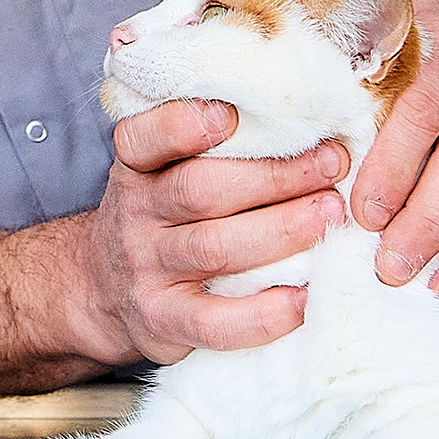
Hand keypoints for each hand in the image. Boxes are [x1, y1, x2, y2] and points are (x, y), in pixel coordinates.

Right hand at [79, 99, 347, 364]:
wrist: (106, 289)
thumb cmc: (163, 215)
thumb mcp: (163, 169)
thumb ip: (209, 145)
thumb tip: (302, 122)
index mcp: (136, 167)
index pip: (143, 139)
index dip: (183, 125)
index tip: (233, 115)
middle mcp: (135, 215)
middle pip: (200, 190)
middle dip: (275, 175)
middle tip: (332, 164)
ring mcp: (147, 270)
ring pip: (215, 248)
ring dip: (282, 230)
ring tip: (330, 215)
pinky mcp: (165, 321)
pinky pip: (216, 322)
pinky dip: (265, 313)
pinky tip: (306, 297)